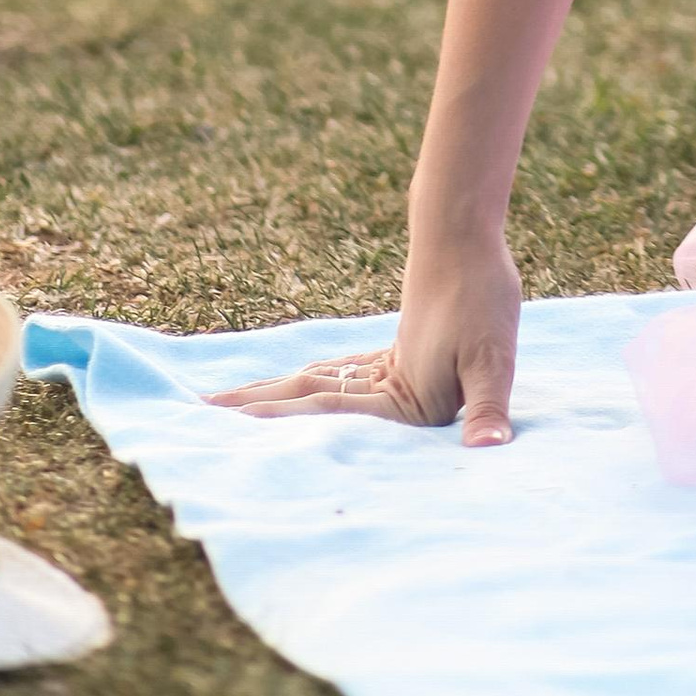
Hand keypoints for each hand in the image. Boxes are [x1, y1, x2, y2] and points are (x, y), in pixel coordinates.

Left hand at [212, 233, 520, 445]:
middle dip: (260, 414)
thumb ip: (489, 408)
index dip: (281, 423)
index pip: (332, 419)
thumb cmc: (487, 297)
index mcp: (412, 411)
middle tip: (202, 417)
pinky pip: (335, 377)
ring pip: (318, 392)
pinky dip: (304, 384)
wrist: (477, 244)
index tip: (234, 432)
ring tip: (225, 407)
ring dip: (272, 398)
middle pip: (314, 409)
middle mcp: (398, 406)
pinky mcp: (395, 363)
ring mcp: (394, 383)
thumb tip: (493, 451)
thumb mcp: (490, 360)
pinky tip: (285, 392)